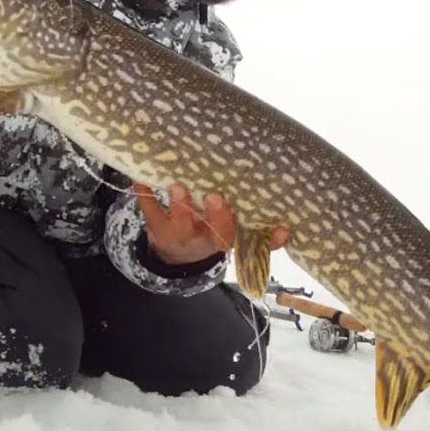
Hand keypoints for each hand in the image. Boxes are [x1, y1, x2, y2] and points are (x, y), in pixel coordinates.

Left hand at [134, 182, 288, 264]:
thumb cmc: (214, 234)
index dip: (240, 225)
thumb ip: (263, 239)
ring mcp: (177, 231)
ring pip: (179, 222)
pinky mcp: (156, 223)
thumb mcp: (237, 241)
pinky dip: (144, 193)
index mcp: (222, 240)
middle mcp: (201, 237)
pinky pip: (149, 209)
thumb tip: (288, 229)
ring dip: (180, 204)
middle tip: (214, 196)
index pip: (233, 235)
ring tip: (179, 186)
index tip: (243, 210)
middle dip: (213, 216)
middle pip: (208, 230)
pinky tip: (141, 176)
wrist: (177, 254)